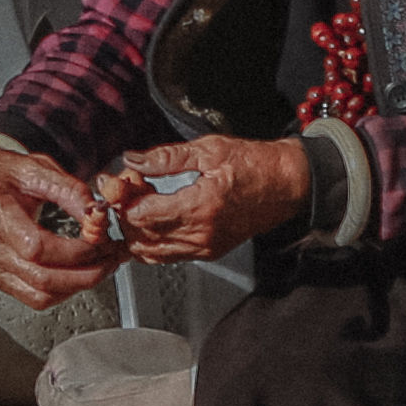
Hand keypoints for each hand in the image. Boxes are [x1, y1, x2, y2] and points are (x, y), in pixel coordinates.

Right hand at [0, 145, 123, 313]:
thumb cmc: (2, 173)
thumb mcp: (37, 167)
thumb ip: (69, 191)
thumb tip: (97, 216)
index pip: (38, 248)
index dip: (75, 251)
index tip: (100, 241)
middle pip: (42, 279)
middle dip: (86, 274)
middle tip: (111, 259)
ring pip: (40, 295)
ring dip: (77, 286)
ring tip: (101, 267)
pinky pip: (33, 297)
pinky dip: (61, 291)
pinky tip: (78, 275)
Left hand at [111, 137, 309, 259]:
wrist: (287, 184)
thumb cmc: (254, 164)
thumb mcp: (208, 150)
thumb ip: (165, 158)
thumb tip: (132, 160)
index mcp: (199, 207)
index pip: (142, 216)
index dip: (122, 201)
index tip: (118, 184)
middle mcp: (201, 234)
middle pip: (141, 237)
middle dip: (125, 215)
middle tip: (127, 191)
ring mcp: (205, 247)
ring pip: (151, 252)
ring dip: (137, 230)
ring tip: (141, 203)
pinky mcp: (210, 251)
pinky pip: (169, 255)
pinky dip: (153, 240)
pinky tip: (155, 217)